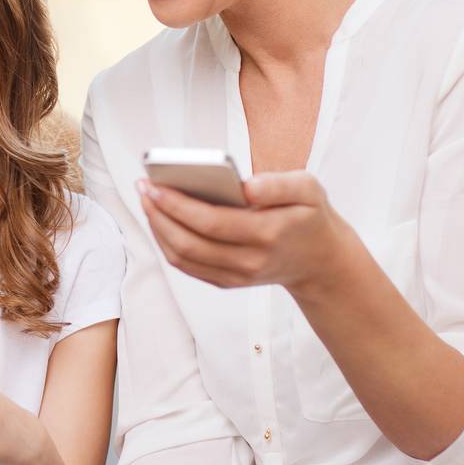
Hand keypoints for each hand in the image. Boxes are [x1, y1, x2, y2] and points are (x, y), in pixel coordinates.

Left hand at [138, 171, 352, 293]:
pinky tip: (159, 218)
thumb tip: (245, 186)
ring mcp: (237, 275)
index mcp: (269, 233)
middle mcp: (250, 260)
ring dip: (158, 229)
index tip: (154, 184)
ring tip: (146, 199)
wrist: (321, 261)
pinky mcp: (227, 281)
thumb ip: (279, 184)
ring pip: (183, 258)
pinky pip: (187, 266)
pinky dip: (167, 243)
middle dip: (159, 214)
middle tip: (142, 187)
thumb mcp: (309, 189)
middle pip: (190, 243)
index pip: (212, 222)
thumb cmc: (310, 215)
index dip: (177, 205)